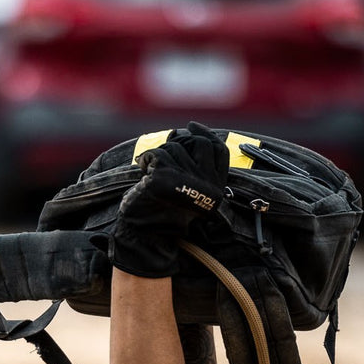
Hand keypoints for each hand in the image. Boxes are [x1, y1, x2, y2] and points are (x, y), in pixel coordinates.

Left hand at [110, 122, 228, 278]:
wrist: (145, 236)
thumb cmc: (164, 213)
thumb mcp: (188, 190)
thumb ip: (195, 166)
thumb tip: (186, 132)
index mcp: (216, 189)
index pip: (218, 151)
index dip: (206, 134)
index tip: (192, 126)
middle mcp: (207, 185)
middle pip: (199, 143)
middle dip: (180, 141)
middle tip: (166, 151)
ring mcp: (186, 182)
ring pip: (174, 147)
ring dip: (159, 155)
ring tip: (153, 173)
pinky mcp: (164, 180)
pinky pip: (155, 154)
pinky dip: (145, 161)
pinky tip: (144, 174)